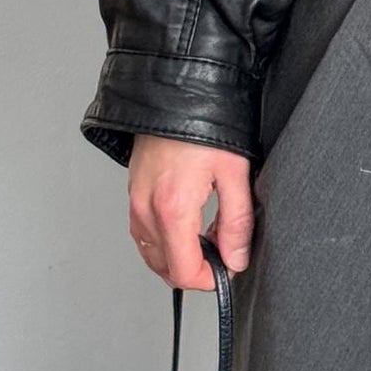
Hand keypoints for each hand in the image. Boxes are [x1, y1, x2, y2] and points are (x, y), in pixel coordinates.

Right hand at [127, 133, 255, 290]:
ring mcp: (135, 202)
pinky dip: (164, 240)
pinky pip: (143, 234)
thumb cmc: (205, 122)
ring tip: (208, 233)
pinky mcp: (133, 193)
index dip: (207, 280)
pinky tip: (187, 223)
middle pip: (165, 268)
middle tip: (223, 248)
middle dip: (195, 268)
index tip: (226, 270)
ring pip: (152, 254)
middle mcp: (146, 209)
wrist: (176, 90)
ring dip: (179, 255)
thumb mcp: (234, 172)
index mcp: (172, 208)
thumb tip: (236, 259)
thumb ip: (237, 222)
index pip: (182, 272)